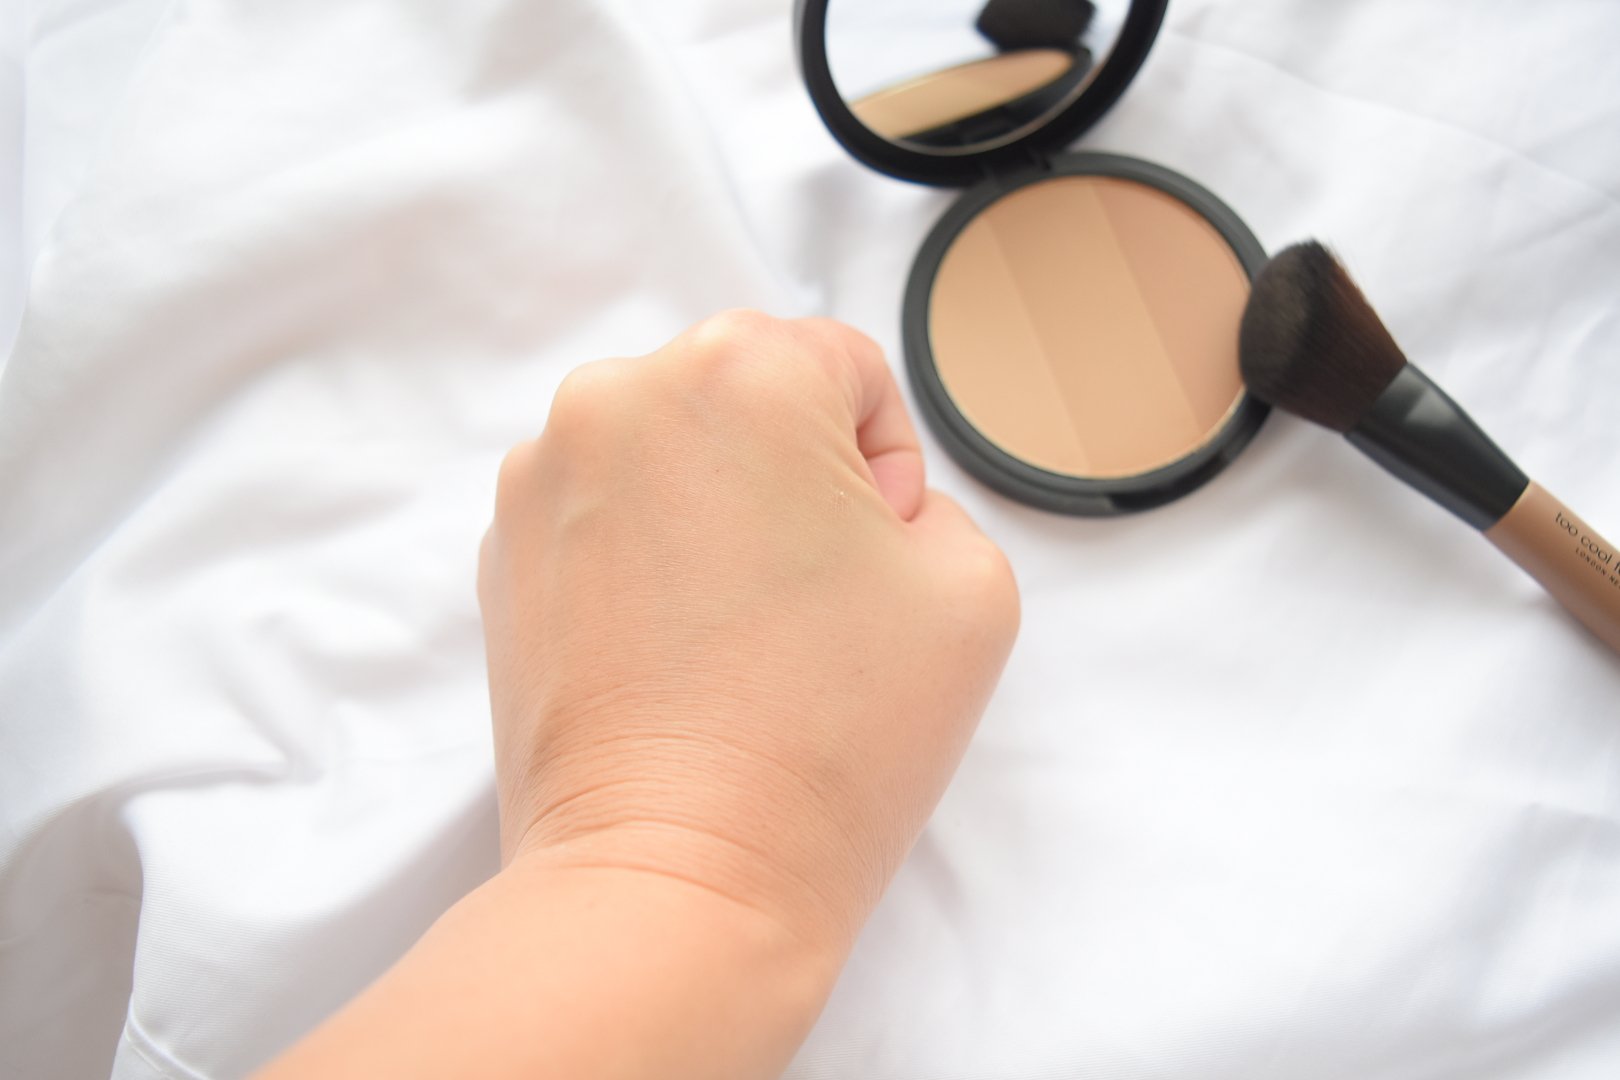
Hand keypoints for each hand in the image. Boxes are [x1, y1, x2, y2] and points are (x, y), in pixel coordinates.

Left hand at [478, 310, 1019, 951]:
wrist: (676, 879)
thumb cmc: (831, 737)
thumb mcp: (973, 587)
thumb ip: (934, 496)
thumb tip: (853, 507)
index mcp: (738, 369)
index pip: (849, 370)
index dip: (887, 467)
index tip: (873, 561)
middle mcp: (617, 395)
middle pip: (748, 402)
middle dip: (794, 480)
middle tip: (810, 602)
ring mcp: (540, 477)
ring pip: (671, 457)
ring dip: (714, 517)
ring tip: (737, 638)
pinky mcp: (499, 556)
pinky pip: (604, 517)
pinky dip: (645, 561)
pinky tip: (675, 655)